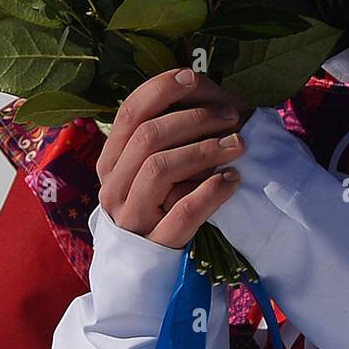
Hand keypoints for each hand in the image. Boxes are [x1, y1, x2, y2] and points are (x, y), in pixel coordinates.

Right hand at [96, 67, 252, 249]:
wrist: (149, 272)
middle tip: (231, 116)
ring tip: (238, 145)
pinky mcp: (157, 245)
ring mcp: (132, 218)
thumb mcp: (152, 168)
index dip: (162, 89)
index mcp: (110, 161)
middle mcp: (112, 187)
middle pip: (148, 136)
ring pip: (160, 168)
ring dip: (204, 149)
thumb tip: (192, 80)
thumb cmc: (161, 205)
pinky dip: (212, 191)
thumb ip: (163, 131)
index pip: (130, 112)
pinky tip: (233, 180)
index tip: (194, 76)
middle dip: (194, 118)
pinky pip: (184, 211)